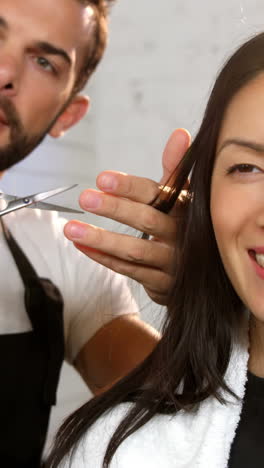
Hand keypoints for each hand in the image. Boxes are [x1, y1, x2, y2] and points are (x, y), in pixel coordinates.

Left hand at [64, 128, 190, 304]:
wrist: (201, 272)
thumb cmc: (182, 226)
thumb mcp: (182, 198)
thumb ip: (175, 168)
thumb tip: (180, 133)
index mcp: (185, 209)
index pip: (158, 194)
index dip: (130, 187)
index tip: (103, 178)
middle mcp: (181, 235)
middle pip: (147, 220)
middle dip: (115, 208)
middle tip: (85, 198)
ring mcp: (172, 261)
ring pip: (135, 250)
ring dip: (102, 239)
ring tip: (71, 228)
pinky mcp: (162, 283)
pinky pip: (129, 271)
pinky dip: (103, 258)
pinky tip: (82, 245)